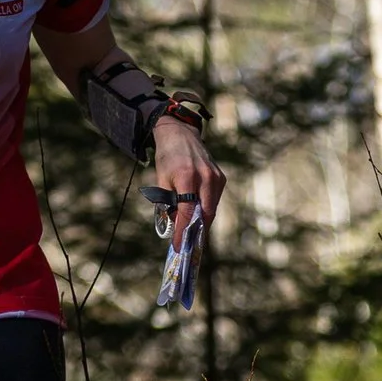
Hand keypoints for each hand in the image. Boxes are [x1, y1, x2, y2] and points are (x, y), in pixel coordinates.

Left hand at [151, 119, 223, 242]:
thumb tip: (175, 224)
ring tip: (192, 234)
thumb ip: (168, 202)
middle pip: (205, 214)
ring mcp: (216, 177)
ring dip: (202, 222)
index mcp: (187, 177)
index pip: (187, 212)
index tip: (178, 246)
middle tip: (187, 245)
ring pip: (212, 208)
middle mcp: (206, 177)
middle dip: (197, 232)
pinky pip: (214, 200)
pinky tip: (198, 217)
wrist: (180, 134)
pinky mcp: (221, 178)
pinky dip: (206, 210)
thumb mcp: (161, 179)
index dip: (183, 231)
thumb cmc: (167, 157)